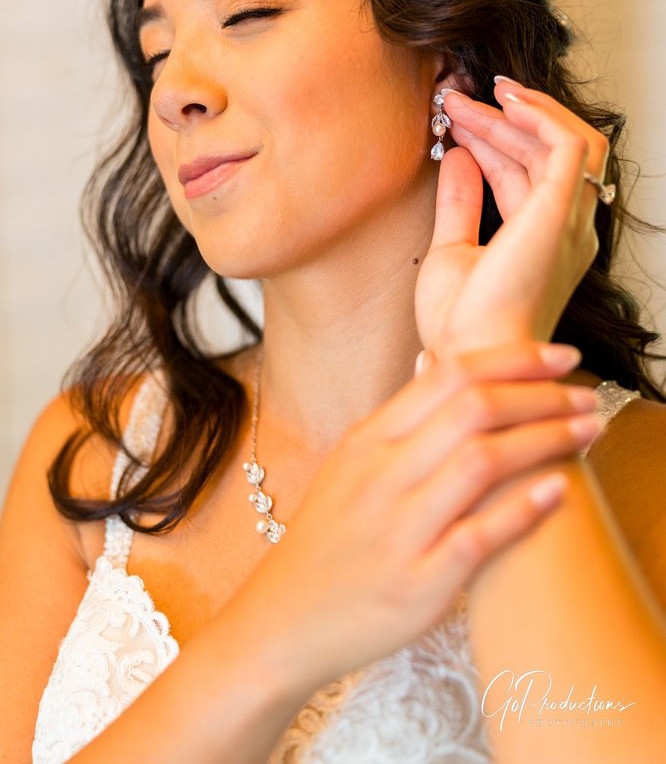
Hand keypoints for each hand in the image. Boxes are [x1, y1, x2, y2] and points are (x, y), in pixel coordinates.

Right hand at [229, 341, 600, 693]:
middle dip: (542, 394)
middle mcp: (380, 476)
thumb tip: (439, 363)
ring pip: (481, 462)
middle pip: (472, 409)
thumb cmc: (328, 540)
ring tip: (590, 430)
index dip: (514, 358)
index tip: (561, 356)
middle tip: (587, 396)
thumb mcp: (350, 465)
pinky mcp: (415, 584)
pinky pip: (478, 537)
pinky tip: (558, 492)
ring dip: (547, 440)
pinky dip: (523, 510)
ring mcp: (397, 529)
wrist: (285, 620)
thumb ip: (399, 420)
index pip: (449, 375)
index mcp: (367, 440)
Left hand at [414, 78, 609, 353]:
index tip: (456, 122)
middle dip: (499, 123)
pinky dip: (541, 116)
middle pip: (545, 156)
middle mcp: (570, 231)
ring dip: (515, 114)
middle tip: (454, 101)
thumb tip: (458, 158)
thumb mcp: (453, 251)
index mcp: (547, 242)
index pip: (528, 175)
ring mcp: (571, 222)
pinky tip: (504, 104)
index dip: (494, 143)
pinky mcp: (561, 214)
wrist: (470, 357)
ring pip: (562, 143)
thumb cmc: (462, 324)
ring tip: (469, 97)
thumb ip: (460, 204)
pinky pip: (570, 146)